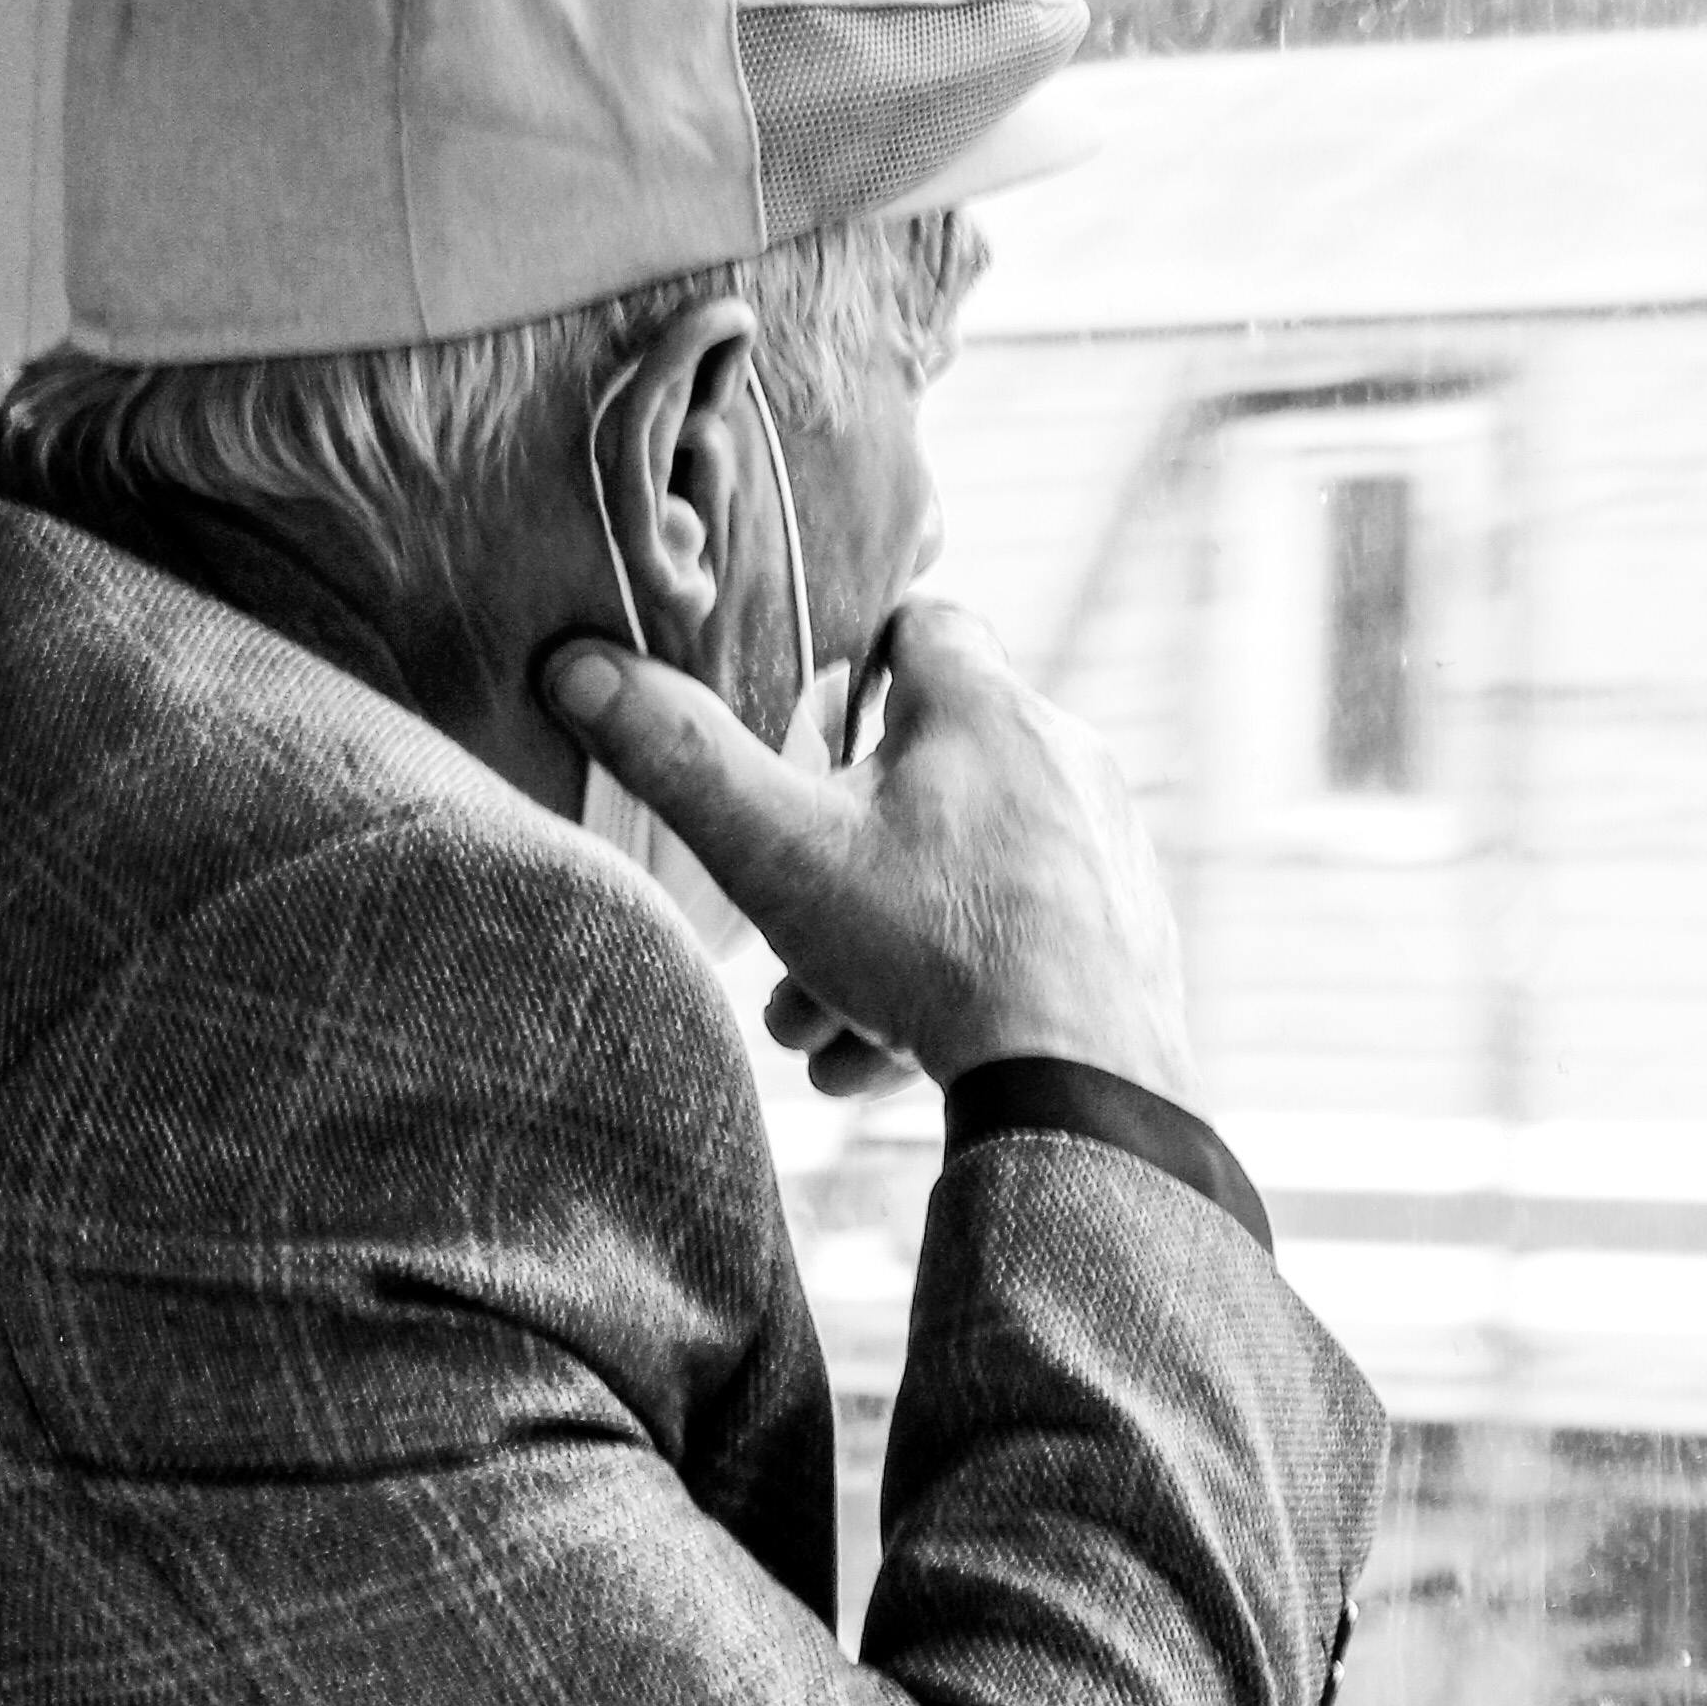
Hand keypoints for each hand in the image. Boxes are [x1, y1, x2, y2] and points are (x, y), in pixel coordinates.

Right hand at [542, 598, 1200, 1110]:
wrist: (1088, 1083)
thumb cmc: (935, 948)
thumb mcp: (778, 854)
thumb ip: (679, 759)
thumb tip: (578, 667)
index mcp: (980, 706)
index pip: (922, 622)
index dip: (856, 655)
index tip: (803, 710)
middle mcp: (1058, 756)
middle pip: (920, 780)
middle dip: (833, 860)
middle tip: (778, 933)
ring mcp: (1102, 847)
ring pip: (957, 877)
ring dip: (873, 947)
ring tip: (812, 1031)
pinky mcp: (1128, 933)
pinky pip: (1016, 938)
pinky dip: (946, 987)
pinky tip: (882, 1064)